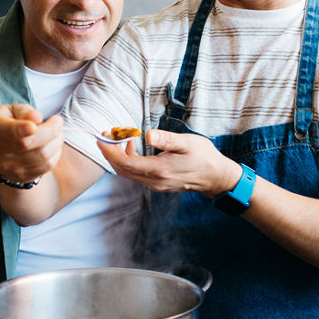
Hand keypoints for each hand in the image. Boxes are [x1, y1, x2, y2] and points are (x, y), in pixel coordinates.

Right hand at [0, 104, 64, 182]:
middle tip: (58, 121)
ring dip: (56, 141)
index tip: (38, 121)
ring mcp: (7, 166)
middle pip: (28, 143)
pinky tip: (54, 145)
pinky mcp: (21, 176)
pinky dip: (55, 153)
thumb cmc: (11, 123)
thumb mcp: (14, 111)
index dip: (22, 128)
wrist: (3, 150)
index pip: (7, 130)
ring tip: (58, 132)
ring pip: (41, 155)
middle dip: (50, 130)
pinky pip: (46, 166)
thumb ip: (25, 111)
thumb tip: (37, 117)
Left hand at [99, 128, 242, 196]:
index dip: (109, 150)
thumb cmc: (204, 157)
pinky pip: (136, 173)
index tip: (101, 136)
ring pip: (128, 172)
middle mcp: (154, 181)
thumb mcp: (188, 143)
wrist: (216, 178)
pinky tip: (134, 146)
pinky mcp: (158, 184)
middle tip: (106, 134)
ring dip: (119, 155)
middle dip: (110, 152)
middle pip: (122, 169)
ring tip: (121, 136)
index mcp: (159, 170)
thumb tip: (149, 134)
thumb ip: (167, 139)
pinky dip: (129, 160)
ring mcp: (155, 184)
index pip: (125, 163)